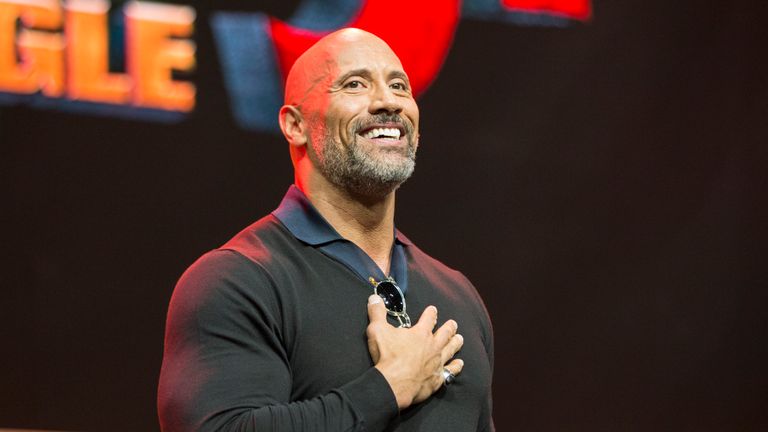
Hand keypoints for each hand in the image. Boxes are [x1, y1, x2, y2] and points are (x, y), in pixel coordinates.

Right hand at [366, 294, 464, 409]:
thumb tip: (374, 297)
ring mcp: (437, 362)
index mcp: (420, 333)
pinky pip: (450, 371)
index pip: (428, 319)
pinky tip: (459, 364)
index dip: (431, 313)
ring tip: (460, 339)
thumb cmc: (387, 356)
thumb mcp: (377, 330)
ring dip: (455, 343)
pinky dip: (455, 366)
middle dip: (449, 327)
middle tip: (454, 323)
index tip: (433, 309)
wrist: (394, 383)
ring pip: (450, 350)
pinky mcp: (437, 378)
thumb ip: (377, 313)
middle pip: (445, 333)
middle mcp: (432, 346)